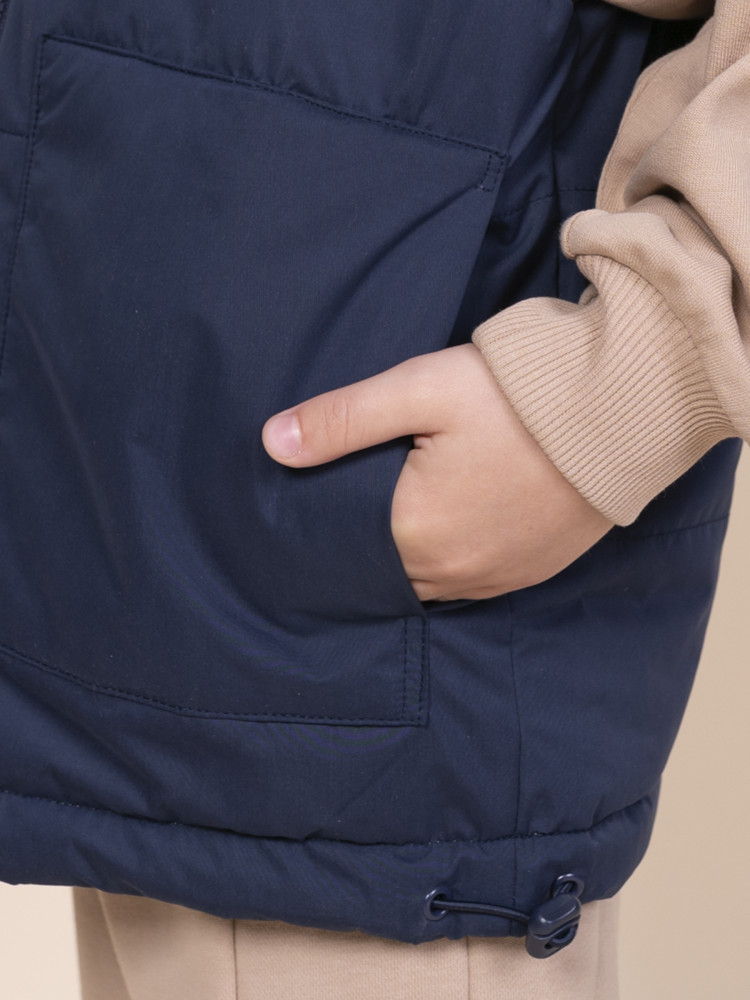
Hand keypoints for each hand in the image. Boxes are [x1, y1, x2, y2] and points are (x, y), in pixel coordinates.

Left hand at [262, 344, 611, 600]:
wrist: (620, 409)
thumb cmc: (516, 397)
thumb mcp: (418, 390)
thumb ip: (341, 419)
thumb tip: (272, 443)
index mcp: (415, 533)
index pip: (345, 548)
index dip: (328, 527)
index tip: (318, 505)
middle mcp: (452, 570)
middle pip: (386, 568)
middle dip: (367, 543)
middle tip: (358, 506)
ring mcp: (497, 576)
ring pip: (428, 578)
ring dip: (411, 555)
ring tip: (404, 516)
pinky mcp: (532, 570)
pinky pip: (474, 581)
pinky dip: (453, 562)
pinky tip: (452, 529)